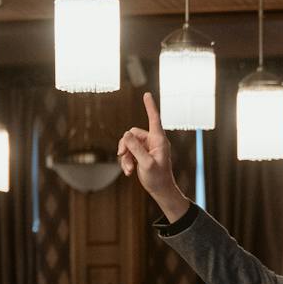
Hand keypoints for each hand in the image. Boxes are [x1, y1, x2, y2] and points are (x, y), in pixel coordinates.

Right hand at [117, 91, 190, 222]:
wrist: (160, 190)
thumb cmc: (157, 177)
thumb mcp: (146, 163)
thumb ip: (136, 148)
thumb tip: (126, 134)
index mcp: (159, 140)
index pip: (154, 119)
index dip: (150, 106)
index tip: (146, 94)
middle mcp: (153, 141)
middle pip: (132, 134)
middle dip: (125, 145)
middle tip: (122, 156)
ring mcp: (147, 148)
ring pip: (128, 144)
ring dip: (125, 157)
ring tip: (128, 169)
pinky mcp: (141, 154)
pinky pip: (129, 152)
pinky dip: (126, 161)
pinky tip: (128, 172)